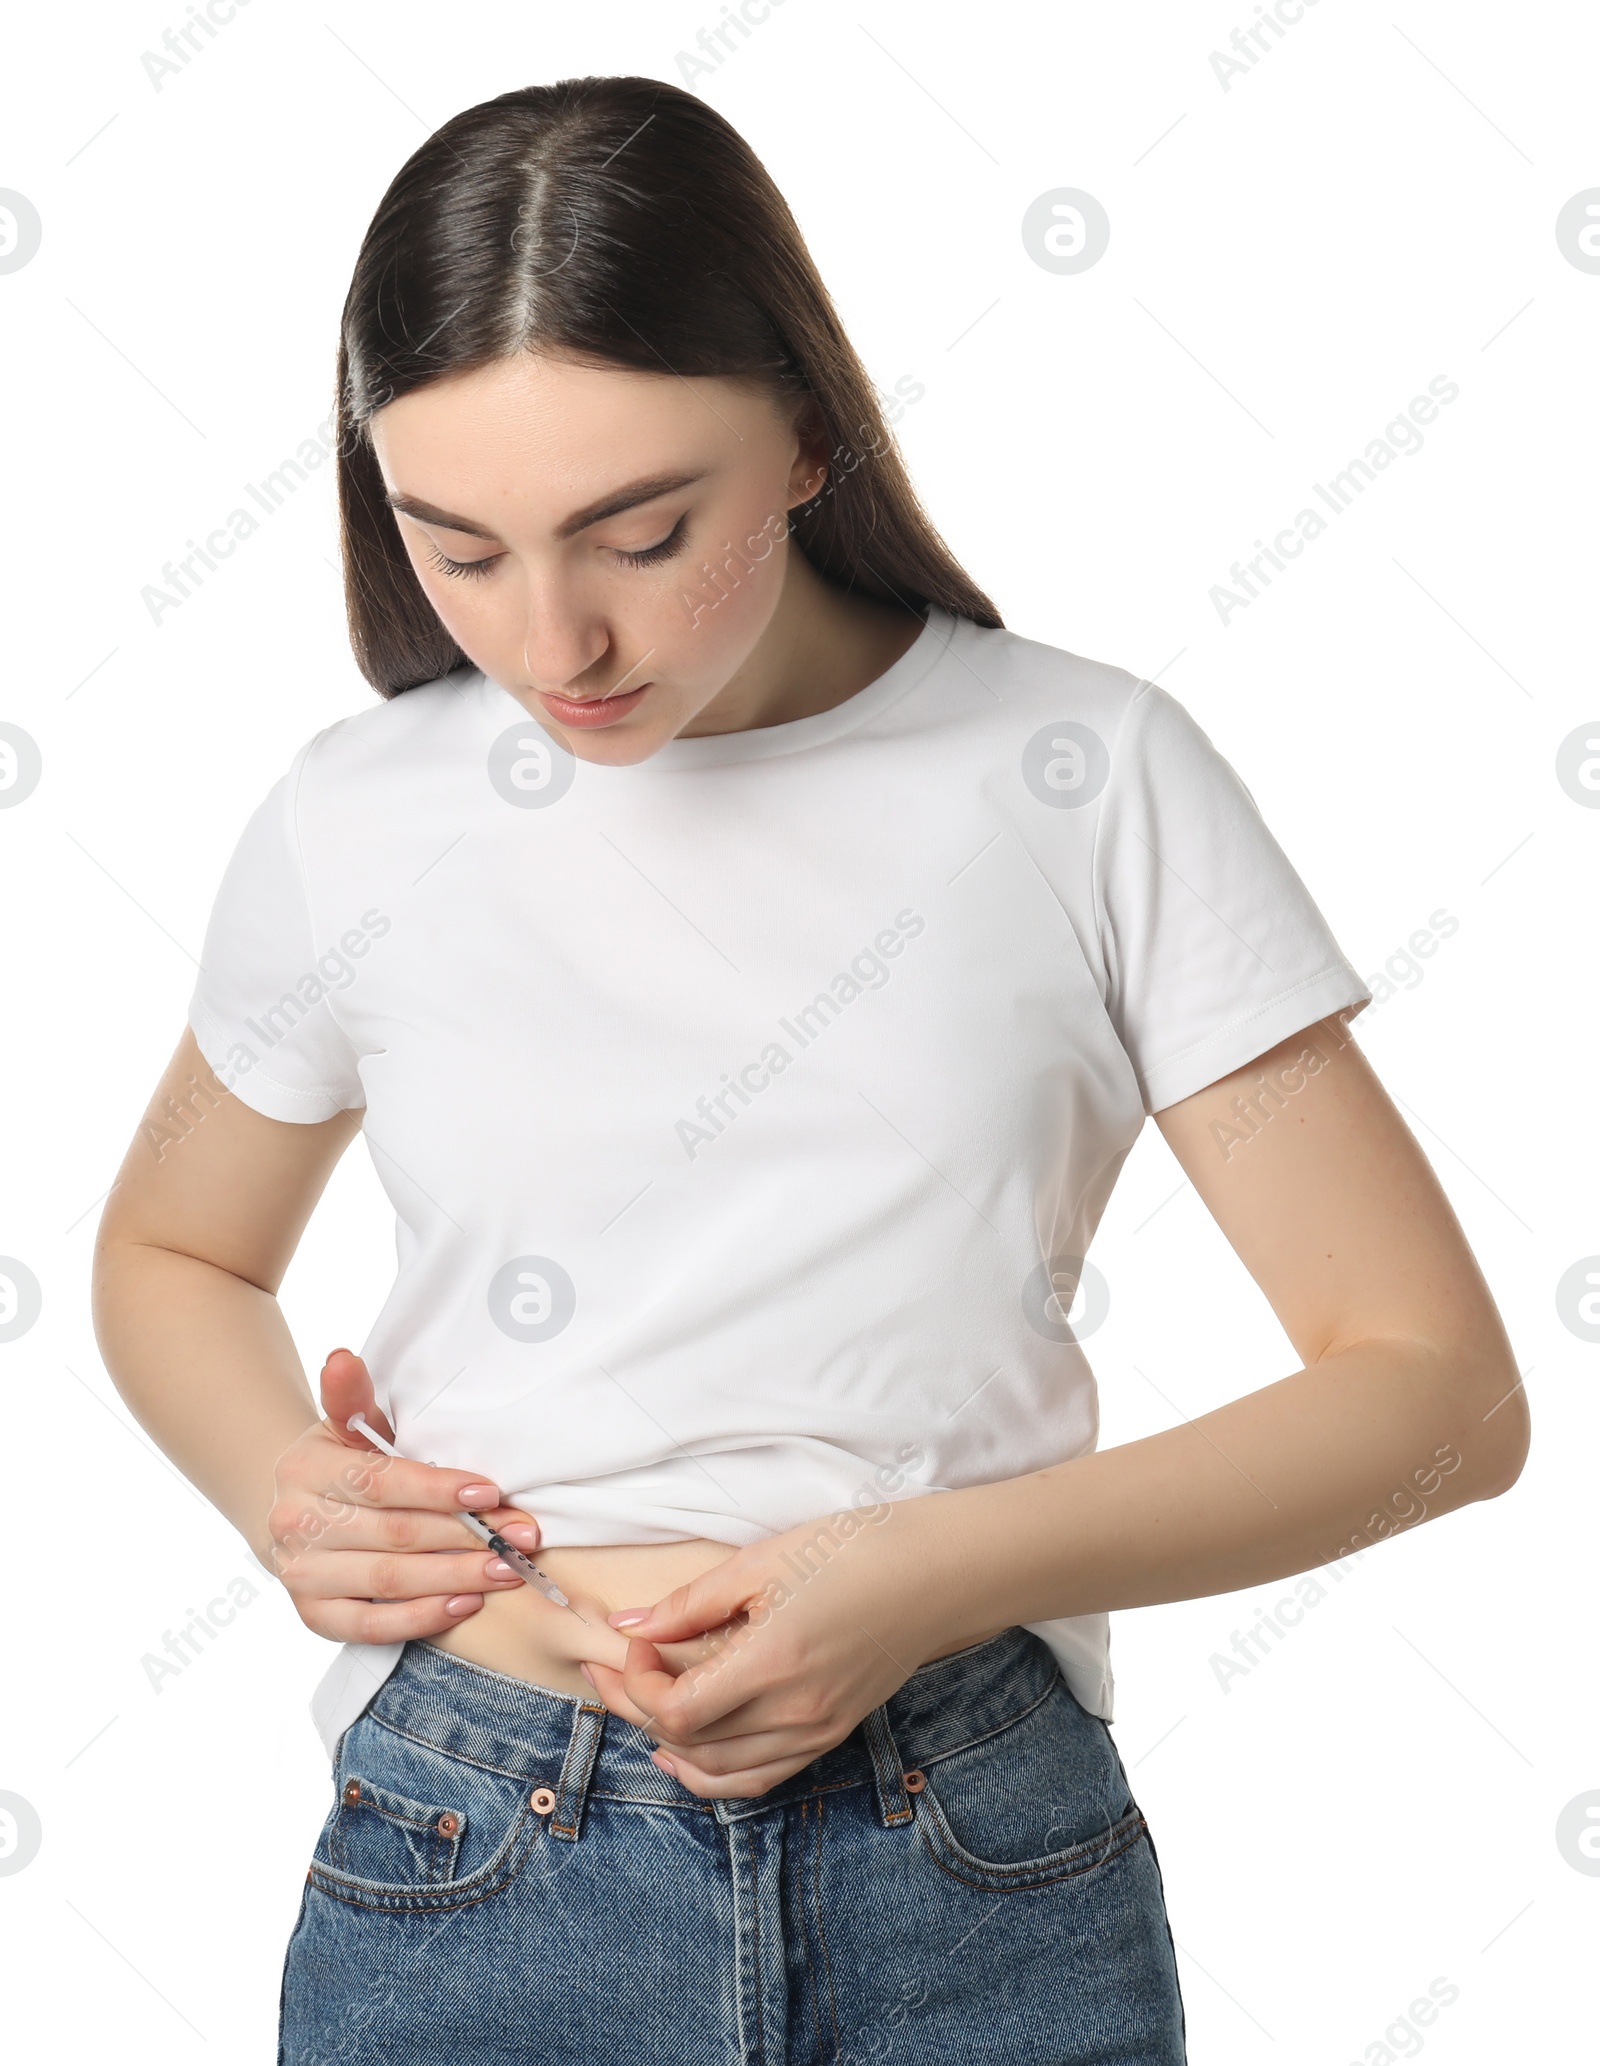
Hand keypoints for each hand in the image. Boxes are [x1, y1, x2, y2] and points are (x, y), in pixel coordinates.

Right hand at [266, 1347, 543, 1644]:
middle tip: (521, 1537)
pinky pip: (371, 1625)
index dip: (439, 1490)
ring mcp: (302, 1575)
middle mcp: (294, 1525)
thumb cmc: (343, 1463)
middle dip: (467, 1536)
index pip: (382, 1482)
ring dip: (455, 1577)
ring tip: (507, 1571)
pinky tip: (465, 1604)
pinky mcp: (314, 1616)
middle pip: (395, 1534)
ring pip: (389, 1580)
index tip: (491, 1494)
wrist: (297, 1512)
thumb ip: (353, 1397)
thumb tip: (342, 1358)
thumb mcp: (347, 1425)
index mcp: (306, 1470)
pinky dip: (421, 1618)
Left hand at [580, 1504, 941, 1798]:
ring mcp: (816, 1731)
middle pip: (690, 1744)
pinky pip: (761, 1777)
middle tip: (611, 1671)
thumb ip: (692, 1602)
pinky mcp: (831, 1734)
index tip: (634, 1641)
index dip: (638, 1682)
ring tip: (641, 1713)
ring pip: (722, 1773)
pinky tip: (689, 1753)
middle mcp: (794, 1713)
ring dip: (671, 1748)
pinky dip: (716, 1773)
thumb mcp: (763, 1561)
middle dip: (637, 1710)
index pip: (678, 1710)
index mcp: (773, 1664)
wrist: (935, 1573)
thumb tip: (632, 1625)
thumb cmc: (852, 1552)